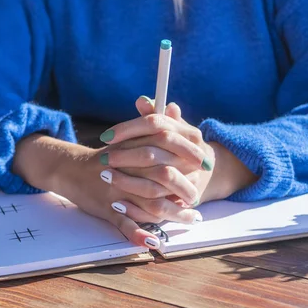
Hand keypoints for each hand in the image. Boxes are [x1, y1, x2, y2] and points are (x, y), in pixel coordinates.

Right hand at [12, 135, 195, 249]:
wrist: (72, 169)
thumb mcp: (129, 136)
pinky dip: (139, 233)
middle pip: (164, 177)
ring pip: (150, 203)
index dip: (190, 158)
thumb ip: (153, 121)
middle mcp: (126, 168)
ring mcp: (116, 190)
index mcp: (133, 147)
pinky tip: (155, 242)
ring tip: (192, 218)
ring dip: (174, 214)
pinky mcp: (106, 208)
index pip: (168, 149)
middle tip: (198, 197)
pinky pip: (125, 223)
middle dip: (186, 189)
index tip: (205, 166)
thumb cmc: (108, 155)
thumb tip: (175, 108)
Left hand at [101, 96, 257, 212]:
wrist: (204, 174)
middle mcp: (191, 153)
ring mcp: (190, 177)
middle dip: (126, 154)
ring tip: (106, 176)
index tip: (106, 136)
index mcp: (186, 131)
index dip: (129, 128)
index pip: (155, 123)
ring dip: (129, 180)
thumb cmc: (179, 147)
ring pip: (159, 177)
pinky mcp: (184, 199)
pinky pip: (160, 205)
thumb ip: (155, 115)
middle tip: (104, 157)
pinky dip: (137, 206)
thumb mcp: (170, 129)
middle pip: (155, 151)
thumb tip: (142, 100)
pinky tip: (117, 203)